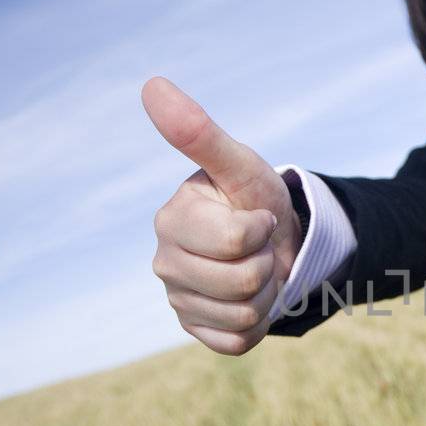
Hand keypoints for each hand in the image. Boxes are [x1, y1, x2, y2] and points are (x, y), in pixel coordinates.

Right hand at [142, 76, 304, 355]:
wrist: (274, 242)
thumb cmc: (254, 199)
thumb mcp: (239, 166)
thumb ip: (199, 133)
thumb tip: (151, 84)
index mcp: (170, 220)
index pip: (238, 240)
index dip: (263, 228)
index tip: (257, 216)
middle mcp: (164, 263)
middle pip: (244, 281)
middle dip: (267, 261)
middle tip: (259, 246)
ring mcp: (178, 300)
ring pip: (246, 314)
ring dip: (267, 292)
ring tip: (256, 269)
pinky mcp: (196, 331)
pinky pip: (238, 342)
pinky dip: (258, 324)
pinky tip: (249, 300)